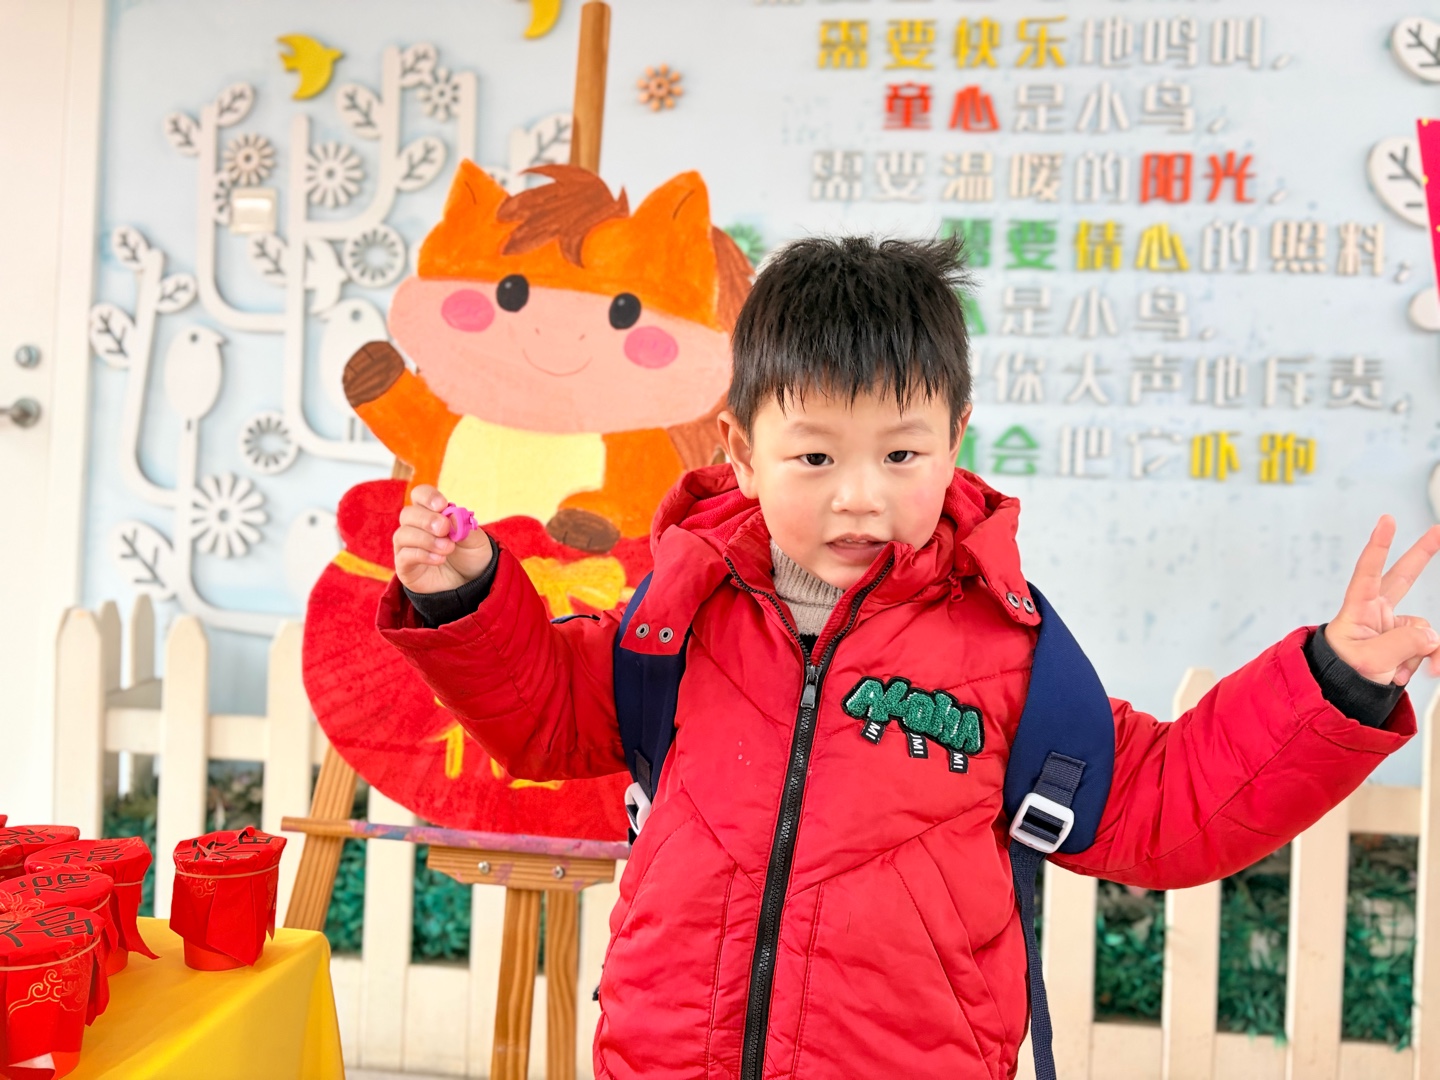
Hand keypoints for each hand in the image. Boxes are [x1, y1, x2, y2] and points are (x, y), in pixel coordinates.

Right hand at [393, 484, 493, 593]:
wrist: (473, 584)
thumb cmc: (471, 556)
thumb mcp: (476, 539)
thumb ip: (464, 526)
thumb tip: (451, 516)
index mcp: (432, 513)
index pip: (420, 494)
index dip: (428, 496)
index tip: (442, 505)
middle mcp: (415, 527)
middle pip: (408, 514)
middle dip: (426, 520)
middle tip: (445, 529)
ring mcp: (408, 546)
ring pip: (403, 534)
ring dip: (426, 540)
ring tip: (448, 548)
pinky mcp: (405, 566)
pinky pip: (404, 556)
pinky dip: (422, 555)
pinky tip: (439, 560)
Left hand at [1326, 516, 1439, 686]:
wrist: (1342, 692)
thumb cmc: (1342, 671)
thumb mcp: (1369, 661)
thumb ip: (1403, 645)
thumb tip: (1431, 636)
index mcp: (1358, 609)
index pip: (1368, 572)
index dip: (1378, 546)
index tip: (1387, 520)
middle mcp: (1377, 612)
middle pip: (1403, 576)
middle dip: (1423, 553)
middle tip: (1438, 529)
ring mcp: (1393, 626)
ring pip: (1423, 632)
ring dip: (1419, 655)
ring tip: (1397, 673)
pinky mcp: (1405, 641)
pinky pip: (1427, 648)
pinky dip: (1423, 663)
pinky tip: (1406, 675)